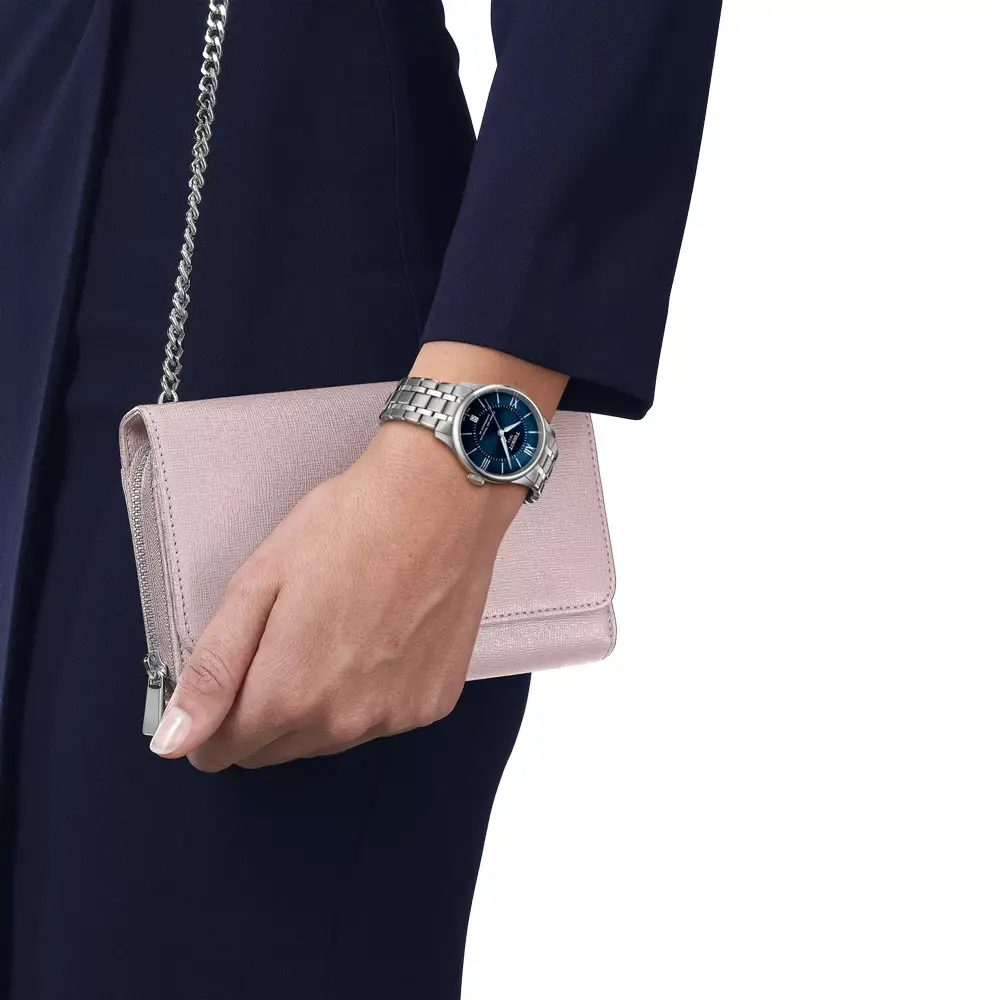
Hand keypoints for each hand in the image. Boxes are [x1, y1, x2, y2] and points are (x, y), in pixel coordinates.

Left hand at [148, 420, 524, 770]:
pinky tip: (382, 638)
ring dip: (318, 705)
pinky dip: (370, 694)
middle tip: (286, 638)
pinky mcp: (432, 705)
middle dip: (264, 711)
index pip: (220, 751)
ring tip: (338, 631)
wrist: (441, 501)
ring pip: (326, 740)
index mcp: (288, 694)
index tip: (232, 672)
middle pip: (273, 751)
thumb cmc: (345, 527)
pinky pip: (379, 721)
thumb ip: (213, 671)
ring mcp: (394, 718)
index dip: (213, 717)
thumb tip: (173, 743)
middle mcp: (343, 723)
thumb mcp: (257, 584)